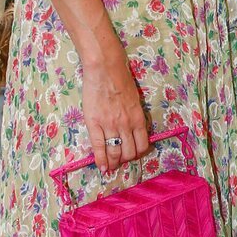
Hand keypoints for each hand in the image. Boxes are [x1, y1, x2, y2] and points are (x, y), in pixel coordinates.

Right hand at [81, 57, 149, 174]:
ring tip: (110, 167)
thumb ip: (134, 116)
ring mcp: (110, 125)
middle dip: (125, 160)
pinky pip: (98, 147)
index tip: (133, 155)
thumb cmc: (121, 80)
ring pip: (114, 152)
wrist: (105, 69)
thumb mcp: (135, 100)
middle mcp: (126, 125)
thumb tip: (133, 129)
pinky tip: (101, 167)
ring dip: (113, 163)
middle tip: (120, 161)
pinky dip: (100, 160)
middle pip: (129, 152)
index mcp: (138, 118)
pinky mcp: (94, 124)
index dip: (138, 153)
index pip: (142, 145)